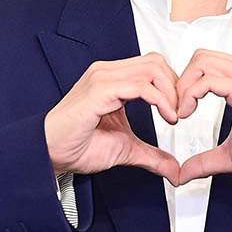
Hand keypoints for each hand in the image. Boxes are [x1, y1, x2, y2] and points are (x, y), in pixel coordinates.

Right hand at [44, 52, 181, 184]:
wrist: (49, 153)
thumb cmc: (77, 145)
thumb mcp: (126, 149)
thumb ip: (152, 155)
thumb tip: (174, 169)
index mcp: (113, 79)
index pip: (153, 66)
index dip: (173, 85)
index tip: (180, 110)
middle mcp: (108, 73)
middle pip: (157, 62)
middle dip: (176, 86)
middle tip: (182, 112)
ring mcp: (102, 78)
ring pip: (152, 69)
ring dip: (171, 92)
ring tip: (174, 115)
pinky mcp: (99, 91)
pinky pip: (140, 86)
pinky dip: (160, 100)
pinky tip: (166, 117)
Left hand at [175, 50, 231, 183]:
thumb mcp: (231, 154)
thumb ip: (205, 160)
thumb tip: (184, 172)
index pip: (206, 64)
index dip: (187, 84)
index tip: (179, 109)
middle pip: (200, 57)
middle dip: (181, 81)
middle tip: (176, 108)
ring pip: (201, 62)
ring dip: (183, 86)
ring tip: (180, 111)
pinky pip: (209, 80)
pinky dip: (190, 94)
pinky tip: (187, 113)